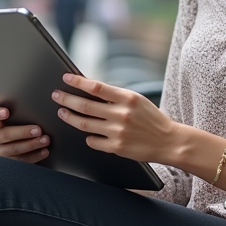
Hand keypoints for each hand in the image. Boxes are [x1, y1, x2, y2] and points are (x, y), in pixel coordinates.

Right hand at [0, 106, 49, 162]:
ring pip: (13, 149)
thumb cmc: (18, 127)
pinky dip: (34, 156)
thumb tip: (36, 108)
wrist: (19, 144)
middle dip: (23, 132)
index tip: (6, 112)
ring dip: (31, 144)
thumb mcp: (16, 119)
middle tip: (38, 130)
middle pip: (5, 134)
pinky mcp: (6, 163)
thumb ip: (19, 113)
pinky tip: (44, 151)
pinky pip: (20, 161)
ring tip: (45, 140)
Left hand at [53, 73, 177, 162]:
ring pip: (85, 125)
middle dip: (66, 100)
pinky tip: (87, 133)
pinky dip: (88, 136)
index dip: (78, 82)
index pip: (96, 87)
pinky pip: (93, 141)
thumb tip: (90, 89)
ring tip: (63, 112)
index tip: (66, 78)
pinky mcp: (116, 148)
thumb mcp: (136, 100)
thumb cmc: (151, 119)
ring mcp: (118, 132)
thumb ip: (115, 96)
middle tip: (56, 96)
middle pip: (85, 106)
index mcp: (127, 98)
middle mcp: (121, 114)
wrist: (169, 141)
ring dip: (70, 117)